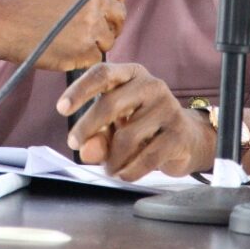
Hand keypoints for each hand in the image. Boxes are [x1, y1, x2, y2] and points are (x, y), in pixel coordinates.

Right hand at [0, 0, 126, 69]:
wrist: (1, 20)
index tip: (106, 7)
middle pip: (120, 14)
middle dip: (109, 23)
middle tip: (92, 30)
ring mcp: (92, 24)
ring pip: (109, 38)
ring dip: (96, 42)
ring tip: (72, 41)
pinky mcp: (85, 49)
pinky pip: (96, 57)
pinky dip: (83, 57)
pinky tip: (65, 50)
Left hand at [56, 62, 214, 180]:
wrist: (187, 138)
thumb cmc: (143, 126)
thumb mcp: (115, 125)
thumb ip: (97, 135)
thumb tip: (86, 150)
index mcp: (132, 74)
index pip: (102, 73)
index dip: (79, 90)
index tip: (61, 108)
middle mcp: (151, 85)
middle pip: (110, 104)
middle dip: (88, 128)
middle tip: (75, 146)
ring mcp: (168, 108)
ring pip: (127, 136)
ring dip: (112, 159)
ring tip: (109, 168)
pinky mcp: (178, 133)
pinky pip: (147, 157)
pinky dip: (130, 171)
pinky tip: (124, 174)